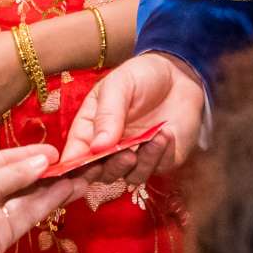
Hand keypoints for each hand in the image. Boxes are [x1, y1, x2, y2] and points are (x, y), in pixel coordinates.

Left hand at [0, 146, 88, 252]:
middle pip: (21, 177)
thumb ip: (13, 176)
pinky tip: (67, 191)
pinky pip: (30, 214)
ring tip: (80, 175)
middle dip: (47, 170)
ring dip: (54, 187)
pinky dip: (49, 203)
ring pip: (30, 196)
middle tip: (75, 162)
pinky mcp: (4, 235)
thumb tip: (43, 161)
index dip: (31, 154)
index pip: (6, 159)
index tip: (56, 151)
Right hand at [58, 52, 207, 188]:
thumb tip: (97, 147)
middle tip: (126, 153)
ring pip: (128, 177)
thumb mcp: (119, 84)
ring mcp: (134, 155)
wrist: (179, 75)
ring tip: (154, 137)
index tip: (78, 169)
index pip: (75, 154)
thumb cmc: (142, 75)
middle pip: (100, 173)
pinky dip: (160, 155)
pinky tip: (166, 133)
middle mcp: (109, 147)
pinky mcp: (159, 160)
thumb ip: (108, 114)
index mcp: (90, 127)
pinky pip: (155, 169)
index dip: (73, 166)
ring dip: (140, 163)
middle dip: (111, 168)